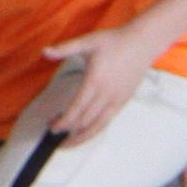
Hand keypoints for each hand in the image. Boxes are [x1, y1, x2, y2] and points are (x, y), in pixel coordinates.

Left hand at [42, 17, 167, 139]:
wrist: (142, 43)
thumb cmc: (114, 41)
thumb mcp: (87, 41)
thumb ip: (65, 48)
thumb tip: (45, 52)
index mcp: (95, 81)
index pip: (76, 109)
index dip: (63, 122)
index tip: (52, 127)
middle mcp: (106, 94)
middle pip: (85, 121)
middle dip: (68, 131)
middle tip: (54, 135)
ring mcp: (116, 100)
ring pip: (97, 126)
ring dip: (81, 138)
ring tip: (68, 145)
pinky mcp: (123, 102)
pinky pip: (107, 121)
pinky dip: (95, 130)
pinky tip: (86, 133)